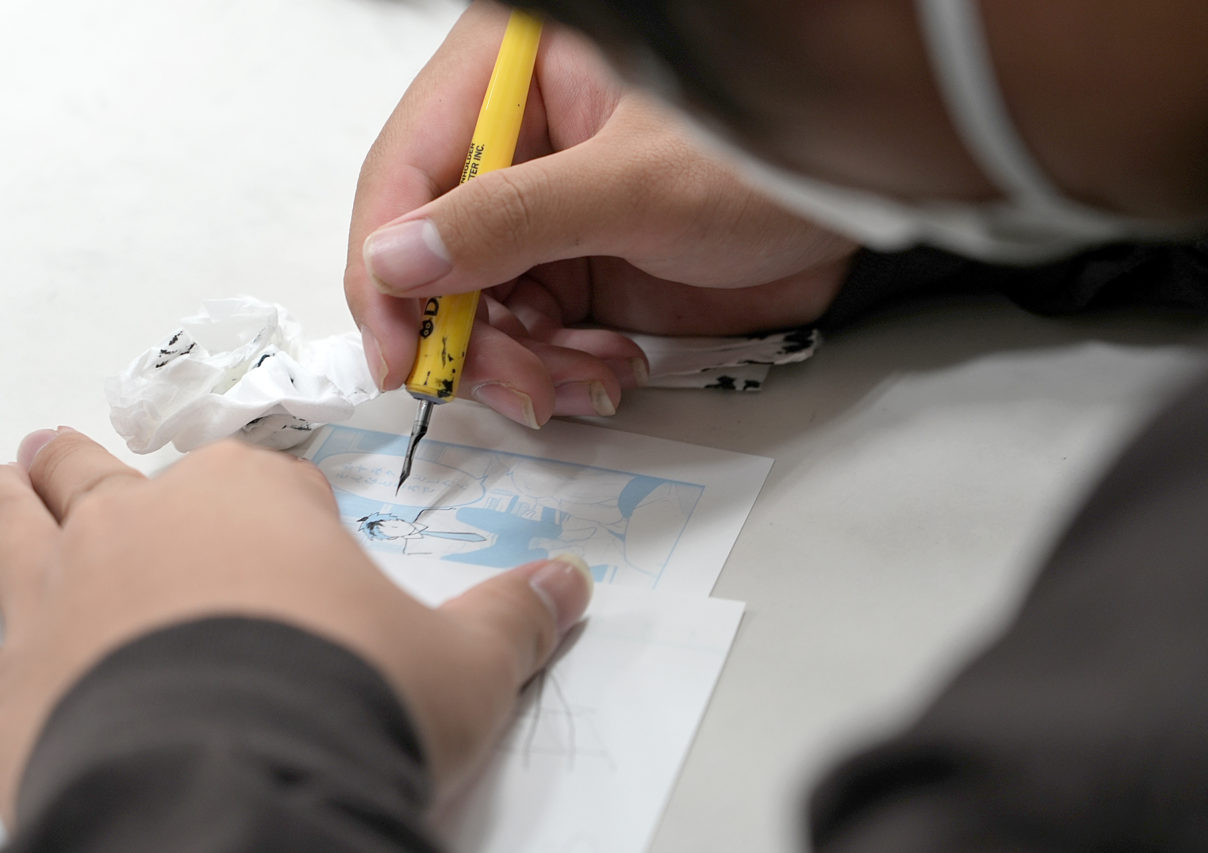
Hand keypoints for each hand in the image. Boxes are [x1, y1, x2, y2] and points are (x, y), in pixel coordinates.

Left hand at [0, 428, 591, 823]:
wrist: (246, 787)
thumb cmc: (351, 698)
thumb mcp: (462, 663)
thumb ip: (514, 619)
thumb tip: (568, 590)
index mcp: (253, 500)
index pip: (260, 470)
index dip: (270, 488)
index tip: (281, 508)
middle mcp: (143, 526)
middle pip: (106, 472)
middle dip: (90, 461)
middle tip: (70, 448)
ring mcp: (60, 601)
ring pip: (11, 524)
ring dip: (2, 501)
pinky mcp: (1, 691)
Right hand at [346, 0, 855, 427]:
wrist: (857, 199)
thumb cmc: (765, 156)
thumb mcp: (633, 186)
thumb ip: (511, 219)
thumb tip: (399, 259)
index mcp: (510, 81)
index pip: (406, 173)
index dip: (387, 269)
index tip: (398, 352)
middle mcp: (517, 150)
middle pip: (435, 258)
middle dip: (471, 335)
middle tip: (518, 386)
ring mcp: (548, 218)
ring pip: (483, 311)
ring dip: (523, 365)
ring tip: (586, 380)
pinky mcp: (583, 272)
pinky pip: (536, 339)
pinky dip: (562, 371)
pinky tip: (609, 371)